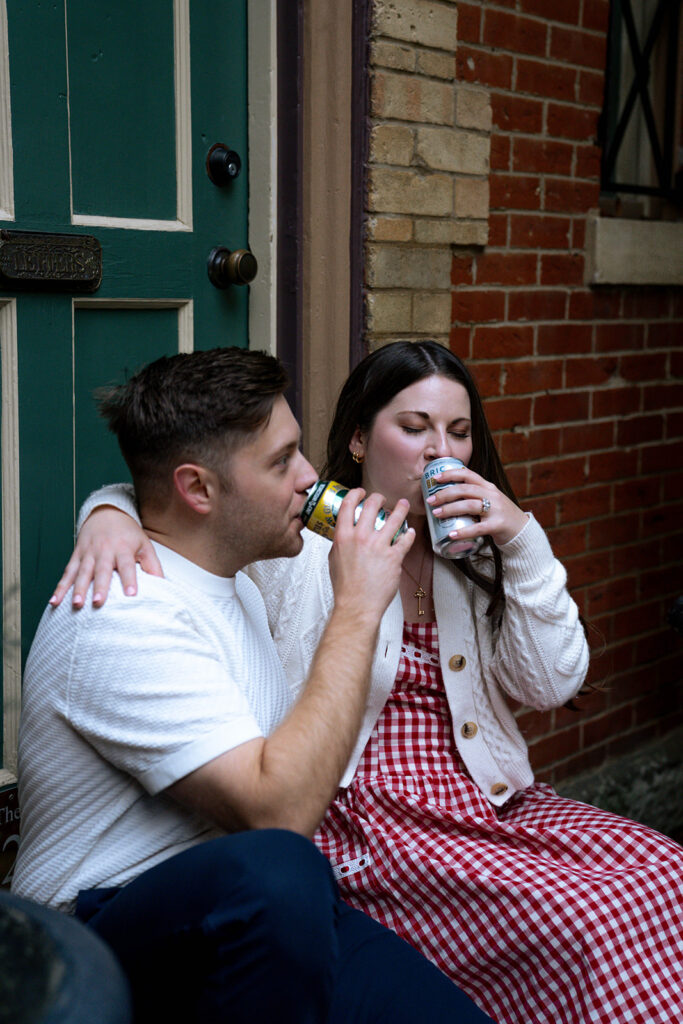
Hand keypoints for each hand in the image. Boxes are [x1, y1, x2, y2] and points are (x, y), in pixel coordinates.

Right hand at [50, 507, 162, 609]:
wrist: (106, 513)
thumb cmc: (129, 534)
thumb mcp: (144, 545)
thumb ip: (152, 565)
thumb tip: (163, 585)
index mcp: (123, 548)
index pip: (127, 565)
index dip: (129, 579)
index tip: (131, 594)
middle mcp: (104, 550)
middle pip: (102, 570)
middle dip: (100, 586)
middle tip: (98, 602)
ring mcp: (88, 552)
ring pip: (82, 572)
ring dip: (78, 588)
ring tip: (77, 604)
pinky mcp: (76, 555)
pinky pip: (67, 572)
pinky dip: (60, 586)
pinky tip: (55, 601)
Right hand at [328, 490, 413, 618]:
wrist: (357, 605)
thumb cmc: (346, 587)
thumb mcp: (334, 559)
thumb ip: (340, 543)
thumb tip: (344, 533)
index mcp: (343, 536)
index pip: (348, 505)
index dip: (356, 494)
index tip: (361, 492)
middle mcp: (361, 537)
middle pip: (372, 505)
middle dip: (378, 498)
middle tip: (381, 499)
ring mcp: (379, 546)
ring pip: (394, 518)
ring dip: (400, 508)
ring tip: (403, 505)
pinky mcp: (394, 556)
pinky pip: (405, 539)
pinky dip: (409, 534)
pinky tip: (410, 532)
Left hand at [426, 465, 527, 546]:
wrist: (522, 530)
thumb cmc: (499, 515)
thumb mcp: (489, 499)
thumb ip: (473, 495)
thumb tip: (446, 494)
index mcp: (488, 486)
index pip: (467, 474)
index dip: (450, 474)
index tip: (435, 478)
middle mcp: (492, 495)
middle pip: (465, 489)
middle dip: (445, 494)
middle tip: (430, 501)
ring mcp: (496, 509)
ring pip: (469, 506)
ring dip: (450, 509)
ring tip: (436, 514)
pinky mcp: (497, 525)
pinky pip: (477, 528)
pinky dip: (463, 532)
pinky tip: (451, 534)